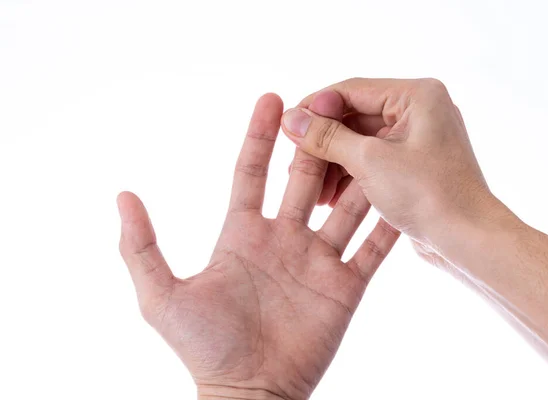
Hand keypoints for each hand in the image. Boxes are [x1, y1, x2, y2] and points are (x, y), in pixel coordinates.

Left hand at [118, 93, 398, 399]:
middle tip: (330, 106)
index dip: (260, 137)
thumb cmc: (203, 348)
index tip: (271, 99)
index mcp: (243, 234)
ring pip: (346, 207)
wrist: (249, 393)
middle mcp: (283, 239)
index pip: (252, 173)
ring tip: (375, 141)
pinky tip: (404, 197)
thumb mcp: (161, 296)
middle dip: (316, 144)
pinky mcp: (346, 286)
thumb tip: (123, 195)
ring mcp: (317, 261)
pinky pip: (372, 249)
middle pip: (304, 180)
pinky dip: (389, 225)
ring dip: (359, 176)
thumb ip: (140, 247)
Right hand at [281, 78, 514, 269]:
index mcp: (417, 96)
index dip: (315, 108)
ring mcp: (417, 140)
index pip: (351, 90)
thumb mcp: (370, 161)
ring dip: (333, 163)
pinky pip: (373, 161)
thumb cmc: (429, 195)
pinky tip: (330, 198)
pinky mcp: (413, 166)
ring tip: (312, 191)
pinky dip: (350, 176)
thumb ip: (327, 137)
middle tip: (295, 164)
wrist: (469, 240)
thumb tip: (289, 118)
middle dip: (323, 143)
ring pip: (360, 142)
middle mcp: (419, 111)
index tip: (287, 127)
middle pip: (354, 117)